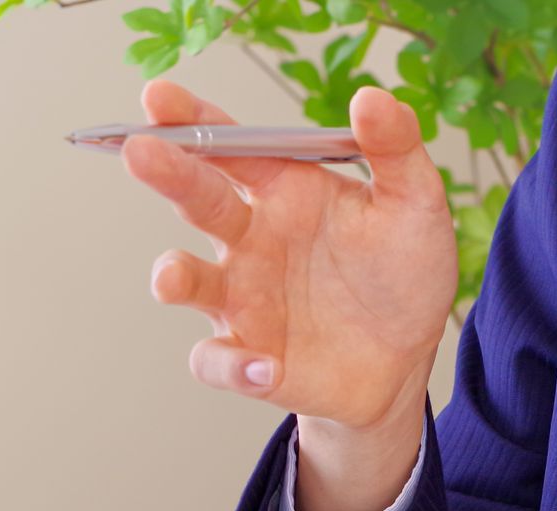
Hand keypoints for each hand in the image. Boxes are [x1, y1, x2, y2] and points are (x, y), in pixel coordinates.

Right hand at [123, 82, 455, 510]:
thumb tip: (372, 98)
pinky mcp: (250, 359)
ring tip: (171, 277)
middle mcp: (251, 239)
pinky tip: (265, 367)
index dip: (193, 119)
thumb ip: (396, 149)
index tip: (159, 97)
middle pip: (199, 198)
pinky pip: (219, 360)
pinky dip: (232, 365)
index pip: (231, 145)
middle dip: (168, 173)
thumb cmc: (402, 276)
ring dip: (175, 275)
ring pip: (190, 281)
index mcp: (284, 191)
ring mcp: (244, 300)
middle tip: (142, 151)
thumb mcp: (415, 205)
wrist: (406, 361)